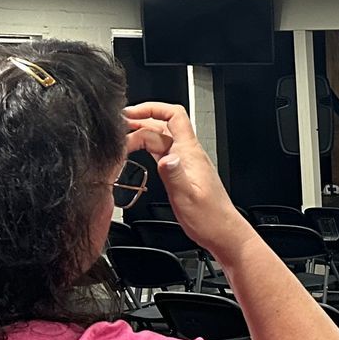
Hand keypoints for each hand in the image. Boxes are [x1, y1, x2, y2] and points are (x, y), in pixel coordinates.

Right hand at [123, 103, 251, 257]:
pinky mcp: (180, 172)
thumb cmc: (210, 217)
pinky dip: (146, 148)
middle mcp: (187, 154)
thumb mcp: (188, 197)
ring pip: (160, 138)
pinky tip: (134, 153)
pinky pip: (161, 152)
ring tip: (120, 137)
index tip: (131, 112)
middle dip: (140, 120)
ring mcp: (184, 162)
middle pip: (163, 125)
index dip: (153, 108)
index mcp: (190, 153)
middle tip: (117, 126)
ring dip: (140, 134)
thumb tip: (165, 157)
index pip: (175, 116)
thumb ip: (175, 175)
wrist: (221, 231)